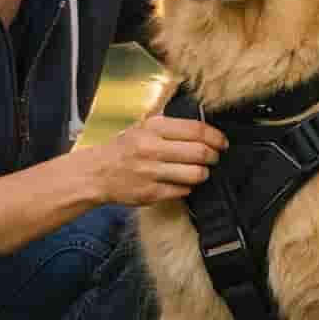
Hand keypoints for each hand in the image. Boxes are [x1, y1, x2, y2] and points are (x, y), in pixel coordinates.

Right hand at [99, 115, 226, 205]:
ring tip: (201, 171)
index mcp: (153, 128)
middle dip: (214, 156)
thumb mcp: (143, 127)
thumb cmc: (125, 148)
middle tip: (214, 157)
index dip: (216, 137)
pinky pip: (183, 190)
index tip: (222, 142)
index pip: (196, 130)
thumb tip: (205, 128)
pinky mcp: (150, 193)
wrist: (97, 173)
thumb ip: (171, 126)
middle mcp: (152, 148)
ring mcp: (151, 172)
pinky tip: (182, 182)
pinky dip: (188, 187)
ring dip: (204, 173)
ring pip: (196, 174)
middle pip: (200, 153)